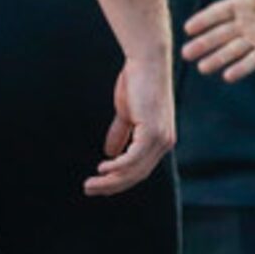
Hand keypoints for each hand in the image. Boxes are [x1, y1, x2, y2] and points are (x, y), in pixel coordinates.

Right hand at [88, 55, 174, 195]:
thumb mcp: (126, 113)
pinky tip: (103, 168)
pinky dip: (118, 166)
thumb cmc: (137, 83)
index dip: (119, 180)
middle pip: (137, 175)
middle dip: (112, 186)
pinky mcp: (153, 132)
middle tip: (90, 189)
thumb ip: (120, 132)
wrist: (147, 63)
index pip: (140, 169)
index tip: (99, 185)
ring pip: (135, 170)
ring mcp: (160, 138)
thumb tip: (109, 153)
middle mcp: (164, 143)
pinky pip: (134, 158)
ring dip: (111, 180)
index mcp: (160, 140)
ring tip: (91, 183)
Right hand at [180, 0, 254, 82]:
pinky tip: (227, 76)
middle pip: (219, 36)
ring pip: (232, 50)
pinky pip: (252, 61)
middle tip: (185, 54)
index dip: (202, 21)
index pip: (215, 14)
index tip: (186, 29)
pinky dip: (241, 69)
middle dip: (203, 45)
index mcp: (241, 4)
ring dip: (217, 59)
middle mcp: (247, 22)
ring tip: (202, 68)